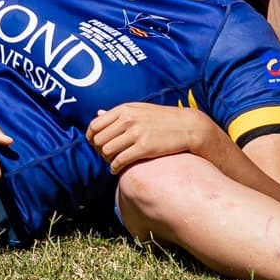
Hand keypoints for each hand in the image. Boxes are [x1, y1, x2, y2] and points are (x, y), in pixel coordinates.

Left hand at [88, 102, 222, 172]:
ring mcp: (136, 134)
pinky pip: (120, 160)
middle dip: (99, 151)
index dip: (91, 137)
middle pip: (99, 140)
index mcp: (124, 109)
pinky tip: (117, 169)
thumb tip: (98, 113)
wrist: (187, 126)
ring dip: (107, 160)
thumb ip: (118, 113)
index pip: (95, 125)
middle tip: (105, 156)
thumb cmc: (162, 118)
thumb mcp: (139, 109)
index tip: (95, 144)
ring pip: (107, 151)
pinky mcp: (144, 148)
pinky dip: (115, 167)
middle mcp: (128, 120)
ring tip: (112, 162)